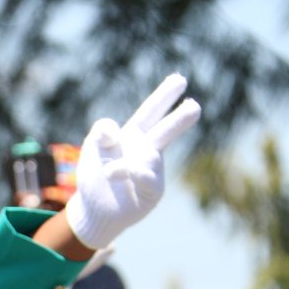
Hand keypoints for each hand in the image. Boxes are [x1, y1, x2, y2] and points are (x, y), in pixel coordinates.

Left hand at [65, 73, 200, 249]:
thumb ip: (101, 131)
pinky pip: (147, 179)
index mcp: (134, 135)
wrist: (93, 209)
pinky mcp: (151, 192)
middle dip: (179, 119)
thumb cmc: (95, 175)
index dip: (164, 96)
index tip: (180, 79)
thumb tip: (112, 130)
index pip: (150, 112)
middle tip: (195, 107)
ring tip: (108, 173)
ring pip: (149, 158)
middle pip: (164, 131)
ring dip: (128, 163)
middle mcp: (147, 150)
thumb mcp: (93, 148)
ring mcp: (152, 171)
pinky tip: (121, 174)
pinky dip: (135, 175)